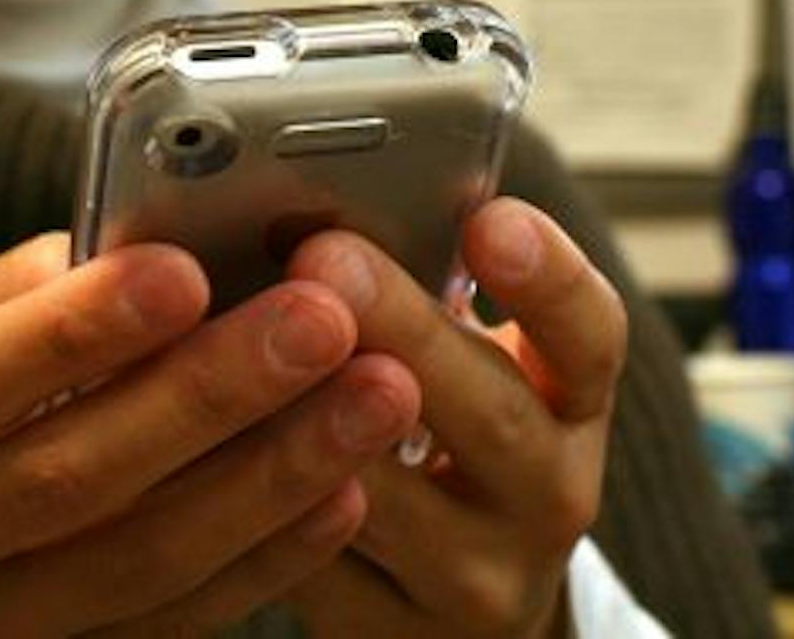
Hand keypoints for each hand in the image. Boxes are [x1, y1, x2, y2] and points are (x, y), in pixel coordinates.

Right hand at [0, 232, 423, 637]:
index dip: (74, 329)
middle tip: (322, 321)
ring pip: (144, 559)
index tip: (183, 271)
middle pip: (70, 476)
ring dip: (273, 475)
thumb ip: (8, 299)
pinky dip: (269, 557)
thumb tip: (132, 239)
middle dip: (209, 395)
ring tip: (374, 395)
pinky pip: (178, 619)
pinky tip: (344, 488)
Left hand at [285, 199, 627, 636]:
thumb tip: (330, 197)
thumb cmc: (441, 440)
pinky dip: (254, 492)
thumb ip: (430, 296)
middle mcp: (546, 494)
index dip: (548, 278)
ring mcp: (475, 579)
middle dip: (400, 326)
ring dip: (310, 415)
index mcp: (569, 405)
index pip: (589, 338)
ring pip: (388, 498)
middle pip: (490, 414)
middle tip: (323, 251)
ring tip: (248, 341)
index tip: (492, 218)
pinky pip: (311, 560)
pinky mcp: (388, 632)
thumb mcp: (467, 367)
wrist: (451, 599)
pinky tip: (204, 435)